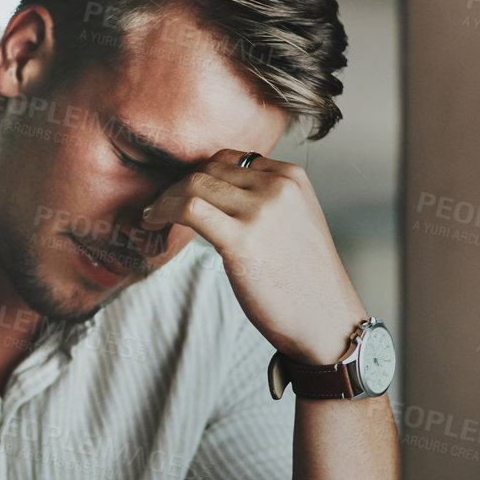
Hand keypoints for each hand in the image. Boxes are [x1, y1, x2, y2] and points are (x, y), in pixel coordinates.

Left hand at [141, 150, 364, 363]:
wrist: (326, 321)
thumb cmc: (305, 280)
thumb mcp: (295, 221)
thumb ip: (265, 199)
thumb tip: (215, 192)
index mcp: (292, 177)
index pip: (232, 158)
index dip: (201, 174)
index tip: (182, 192)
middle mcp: (278, 187)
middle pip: (210, 168)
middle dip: (180, 184)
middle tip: (162, 205)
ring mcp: (260, 211)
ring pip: (195, 183)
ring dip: (166, 197)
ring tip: (154, 214)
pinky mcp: (241, 240)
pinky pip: (189, 208)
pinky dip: (164, 210)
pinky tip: (155, 221)